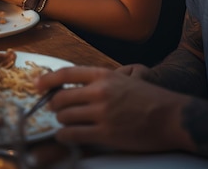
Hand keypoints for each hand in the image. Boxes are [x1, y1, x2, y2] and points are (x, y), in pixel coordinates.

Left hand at [36, 66, 189, 152]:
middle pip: (62, 97)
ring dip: (61, 120)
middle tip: (53, 108)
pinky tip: (66, 136)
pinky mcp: (105, 134)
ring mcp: (102, 114)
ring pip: (65, 116)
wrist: (170, 116)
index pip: (67, 73)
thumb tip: (79, 85)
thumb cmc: (150, 97)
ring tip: (63, 122)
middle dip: (53, 104)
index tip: (37, 84)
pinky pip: (74, 135)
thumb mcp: (124, 78)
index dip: (48, 79)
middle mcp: (100, 92)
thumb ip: (102, 80)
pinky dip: (65, 136)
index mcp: (104, 75)